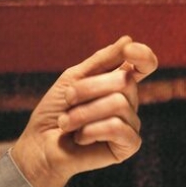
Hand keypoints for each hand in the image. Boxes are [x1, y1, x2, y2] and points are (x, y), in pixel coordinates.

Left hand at [12, 37, 157, 186]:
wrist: (40, 146)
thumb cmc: (55, 111)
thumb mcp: (73, 78)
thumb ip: (101, 61)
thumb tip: (128, 40)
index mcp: (118, 82)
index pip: (145, 64)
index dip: (143, 55)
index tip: (128, 51)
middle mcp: (130, 101)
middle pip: (124, 81)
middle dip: (87, 88)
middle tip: (67, 101)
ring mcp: (131, 123)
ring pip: (119, 104)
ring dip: (83, 113)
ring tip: (67, 123)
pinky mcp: (129, 145)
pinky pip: (117, 127)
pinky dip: (91, 130)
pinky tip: (81, 138)